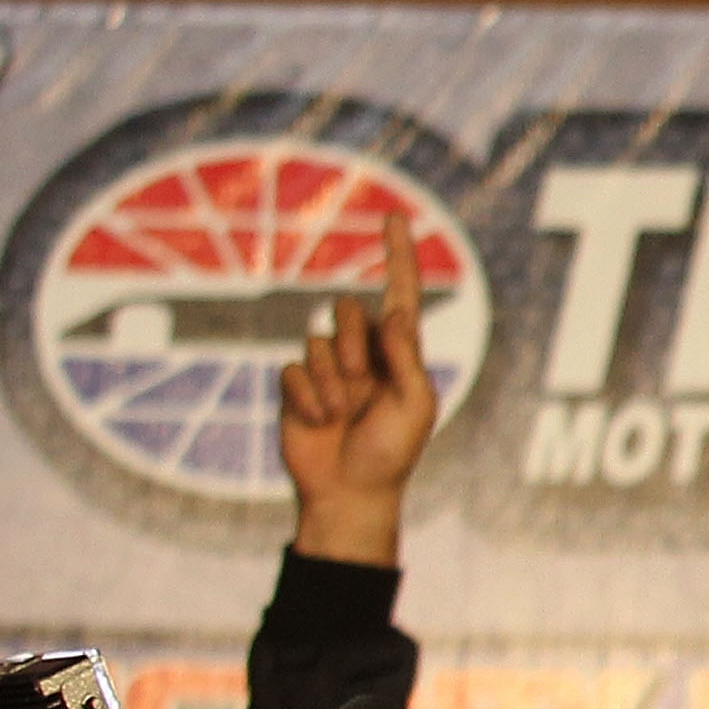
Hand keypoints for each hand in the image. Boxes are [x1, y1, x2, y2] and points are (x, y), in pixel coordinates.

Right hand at [281, 209, 435, 564]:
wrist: (350, 493)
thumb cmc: (392, 451)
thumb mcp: (416, 405)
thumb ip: (407, 357)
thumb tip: (394, 312)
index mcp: (401, 350)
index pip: (400, 292)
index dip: (398, 254)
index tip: (394, 216)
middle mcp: (364, 351)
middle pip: (347, 311)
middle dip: (354, 348)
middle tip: (362, 388)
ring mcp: (328, 368)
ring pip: (317, 342)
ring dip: (332, 382)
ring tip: (342, 414)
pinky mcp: (296, 387)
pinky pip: (292, 371)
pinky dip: (307, 399)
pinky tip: (319, 423)